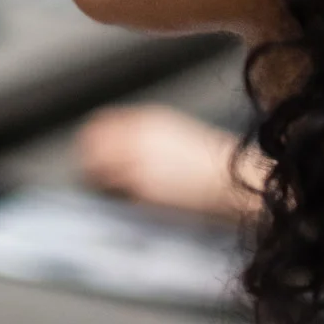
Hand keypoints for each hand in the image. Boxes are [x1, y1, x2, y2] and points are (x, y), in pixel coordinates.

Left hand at [75, 104, 265, 221]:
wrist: (234, 179)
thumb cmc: (210, 161)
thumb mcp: (175, 135)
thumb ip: (144, 136)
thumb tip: (114, 148)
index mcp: (146, 120)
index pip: (99, 125)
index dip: (90, 142)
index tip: (90, 156)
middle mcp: (137, 137)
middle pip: (90, 147)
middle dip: (88, 163)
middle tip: (94, 179)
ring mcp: (137, 161)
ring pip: (95, 171)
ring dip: (98, 183)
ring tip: (112, 194)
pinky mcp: (142, 187)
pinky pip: (115, 193)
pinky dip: (117, 198)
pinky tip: (131, 204)